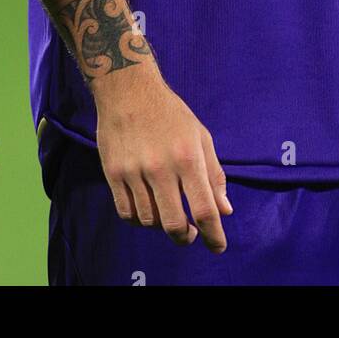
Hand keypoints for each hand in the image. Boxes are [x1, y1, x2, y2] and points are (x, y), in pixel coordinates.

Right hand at [92, 67, 232, 252]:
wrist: (128, 90)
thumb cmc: (170, 113)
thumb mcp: (200, 136)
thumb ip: (214, 174)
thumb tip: (225, 210)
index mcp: (188, 157)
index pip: (204, 209)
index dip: (214, 235)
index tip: (218, 247)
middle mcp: (161, 168)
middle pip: (174, 224)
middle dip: (186, 238)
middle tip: (191, 235)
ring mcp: (134, 172)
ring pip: (149, 222)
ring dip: (162, 227)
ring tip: (168, 215)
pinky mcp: (113, 174)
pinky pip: (127, 213)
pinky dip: (139, 220)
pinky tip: (148, 211)